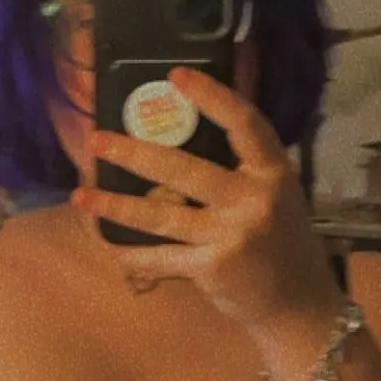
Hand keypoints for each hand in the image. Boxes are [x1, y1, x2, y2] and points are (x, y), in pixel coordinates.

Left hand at [73, 66, 339, 338]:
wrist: (299, 304)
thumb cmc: (282, 244)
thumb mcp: (277, 196)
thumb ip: (241, 170)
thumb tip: (183, 139)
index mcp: (273, 172)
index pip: (244, 123)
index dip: (211, 96)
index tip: (176, 76)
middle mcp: (253, 199)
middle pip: (183, 168)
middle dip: (134, 153)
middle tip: (96, 141)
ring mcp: (231, 235)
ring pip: (161, 214)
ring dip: (116, 205)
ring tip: (82, 195)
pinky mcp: (212, 268)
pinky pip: (160, 258)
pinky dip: (132, 255)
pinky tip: (108, 245)